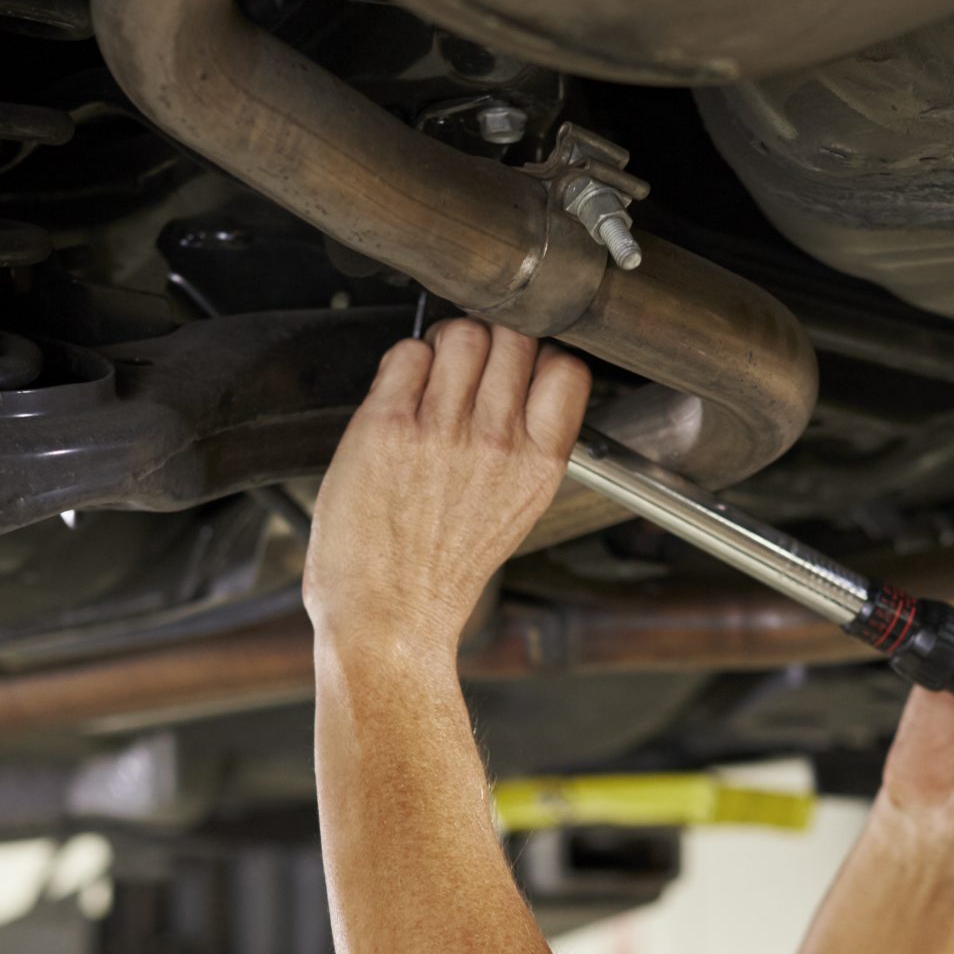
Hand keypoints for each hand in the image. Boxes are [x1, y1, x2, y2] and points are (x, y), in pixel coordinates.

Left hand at [304, 320, 591, 655]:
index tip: (519, 368)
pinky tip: (400, 396)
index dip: (541, 355)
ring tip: (431, 378)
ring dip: (445, 344)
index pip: (567, 367)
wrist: (388, 619)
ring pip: (460, 334)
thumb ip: (528, 446)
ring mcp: (441, 431)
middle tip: (467, 371)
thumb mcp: (517, 512)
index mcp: (539, 465)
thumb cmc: (442, 575)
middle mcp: (497, 443)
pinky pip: (405, 353)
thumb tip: (523, 383)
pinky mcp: (386, 427)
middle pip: (513, 335)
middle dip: (491, 339)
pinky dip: (402, 362)